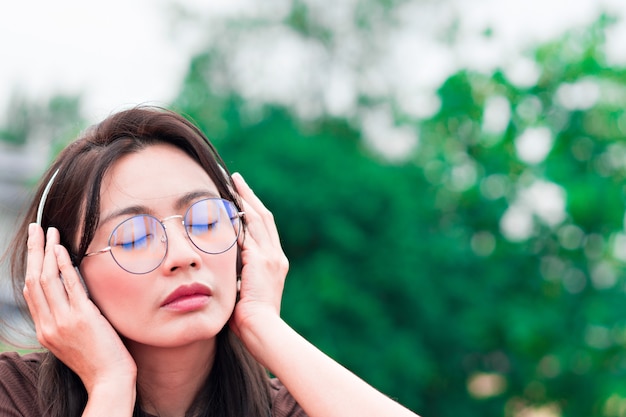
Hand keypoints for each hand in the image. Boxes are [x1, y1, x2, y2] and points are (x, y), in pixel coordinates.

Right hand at [23, 224, 136, 393]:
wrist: (109, 380)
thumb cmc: (99, 360)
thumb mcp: (75, 339)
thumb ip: (68, 318)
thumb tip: (74, 294)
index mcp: (45, 330)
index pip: (31, 292)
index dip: (32, 266)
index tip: (37, 247)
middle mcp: (48, 325)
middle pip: (33, 280)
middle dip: (34, 252)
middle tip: (36, 229)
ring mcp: (63, 321)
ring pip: (46, 279)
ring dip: (47, 251)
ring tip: (49, 231)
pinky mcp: (82, 318)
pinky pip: (68, 286)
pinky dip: (63, 265)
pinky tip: (62, 250)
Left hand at [229, 173, 288, 340]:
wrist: (263, 330)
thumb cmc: (250, 321)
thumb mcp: (245, 294)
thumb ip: (239, 279)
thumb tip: (226, 274)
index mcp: (274, 264)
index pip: (263, 231)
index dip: (253, 213)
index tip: (241, 200)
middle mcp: (276, 256)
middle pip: (263, 217)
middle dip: (249, 197)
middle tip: (236, 179)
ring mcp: (270, 256)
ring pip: (257, 218)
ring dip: (244, 198)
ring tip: (233, 182)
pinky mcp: (261, 259)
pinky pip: (250, 229)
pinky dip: (241, 213)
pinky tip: (229, 201)